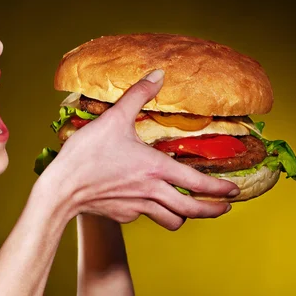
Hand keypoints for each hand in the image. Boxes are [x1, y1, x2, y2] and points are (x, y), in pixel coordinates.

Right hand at [43, 69, 238, 229]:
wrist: (61, 189)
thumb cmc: (87, 154)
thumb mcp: (114, 118)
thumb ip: (138, 95)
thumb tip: (158, 74)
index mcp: (156, 169)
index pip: (199, 184)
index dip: (221, 189)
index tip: (234, 190)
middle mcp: (152, 191)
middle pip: (192, 210)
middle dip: (213, 210)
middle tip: (224, 207)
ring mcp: (137, 207)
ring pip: (172, 221)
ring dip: (183, 216)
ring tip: (188, 210)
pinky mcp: (123, 215)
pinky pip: (145, 217)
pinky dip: (151, 212)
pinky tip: (144, 201)